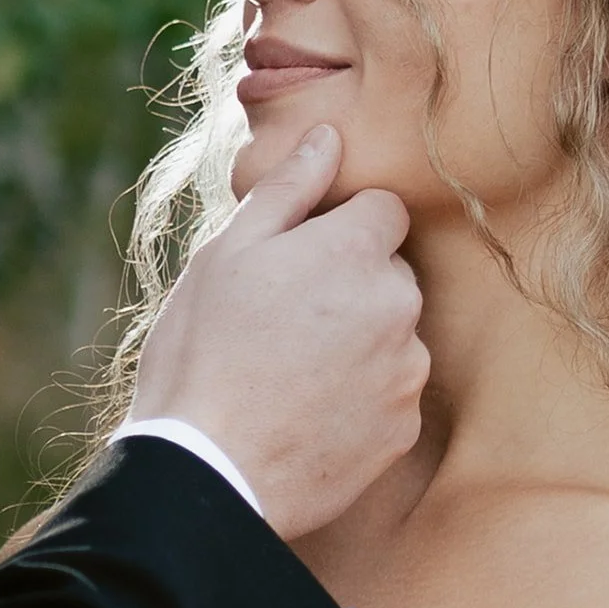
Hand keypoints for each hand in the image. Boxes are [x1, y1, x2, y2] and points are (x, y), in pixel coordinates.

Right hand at [128, 124, 428, 538]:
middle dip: (349, 283)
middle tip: (280, 318)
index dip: (337, 227)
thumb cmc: (202, 351)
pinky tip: (304, 409)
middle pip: (389, 272)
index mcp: (355, 250)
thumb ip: (288, 189)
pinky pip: (389, 392)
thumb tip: (329, 137)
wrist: (208, 470)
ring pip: (392, 333)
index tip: (295, 259)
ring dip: (356, 340)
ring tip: (287, 370)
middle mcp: (398, 305)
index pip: (383, 209)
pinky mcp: (402, 430)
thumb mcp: (226, 254)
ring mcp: (405, 372)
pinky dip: (359, 396)